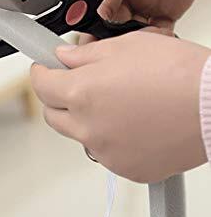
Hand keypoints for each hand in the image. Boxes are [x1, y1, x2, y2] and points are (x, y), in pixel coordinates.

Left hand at [31, 31, 209, 182]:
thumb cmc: (177, 73)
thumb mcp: (122, 46)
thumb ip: (82, 55)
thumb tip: (63, 57)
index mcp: (80, 93)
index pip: (40, 84)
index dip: (40, 72)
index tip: (43, 68)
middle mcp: (87, 127)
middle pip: (53, 114)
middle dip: (57, 97)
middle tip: (74, 83)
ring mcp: (107, 152)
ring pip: (79, 134)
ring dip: (84, 118)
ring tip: (114, 101)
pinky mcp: (127, 169)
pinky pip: (105, 152)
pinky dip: (109, 138)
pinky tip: (131, 121)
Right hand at [81, 0, 210, 43]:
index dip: (101, 8)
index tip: (102, 25)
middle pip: (111, 11)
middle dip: (110, 31)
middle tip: (116, 50)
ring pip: (130, 23)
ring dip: (133, 38)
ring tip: (144, 49)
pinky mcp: (168, 1)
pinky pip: (155, 27)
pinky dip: (157, 39)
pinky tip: (164, 45)